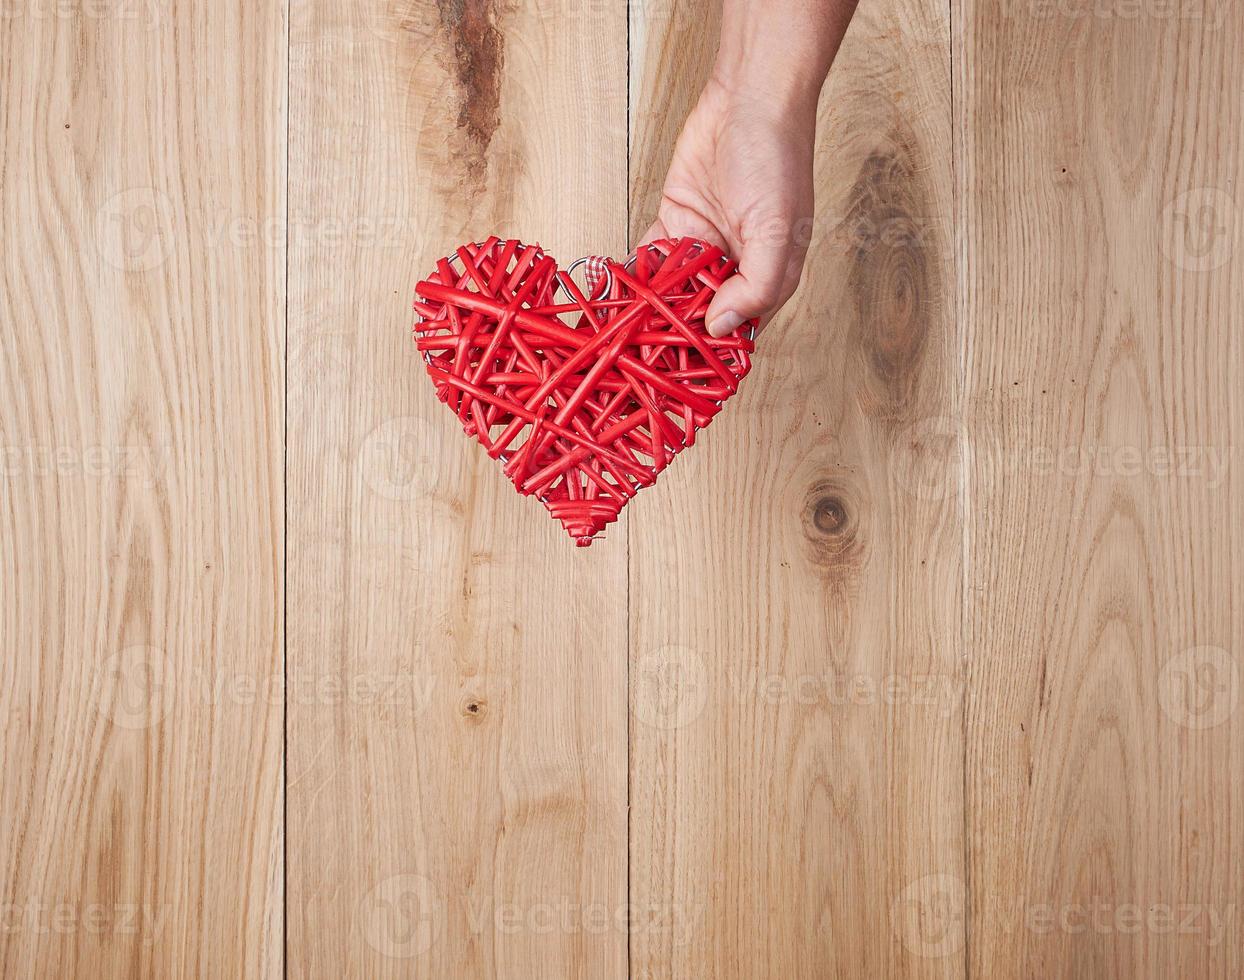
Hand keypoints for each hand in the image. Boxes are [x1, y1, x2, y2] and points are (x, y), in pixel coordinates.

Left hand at [638, 75, 818, 337]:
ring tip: (621, 336)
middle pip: (699, 315)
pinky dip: (634, 276)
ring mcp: (703, 245)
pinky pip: (651, 258)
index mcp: (768, 278)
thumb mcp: (776, 231)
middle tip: (640, 359)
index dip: (712, 353)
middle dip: (672, 336)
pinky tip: (614, 296)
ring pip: (672, 290)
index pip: (739, 330)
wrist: (750, 99)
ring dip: (649, 310)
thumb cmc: (776, 160)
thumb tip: (722, 327)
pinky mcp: (674, 221)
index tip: (682, 373)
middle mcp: (735, 267)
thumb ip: (755, 285)